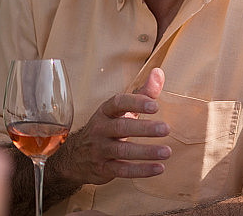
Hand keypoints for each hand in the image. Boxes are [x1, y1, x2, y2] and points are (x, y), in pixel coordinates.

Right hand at [53, 68, 171, 185]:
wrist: (75, 156)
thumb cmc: (108, 126)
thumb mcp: (122, 109)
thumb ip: (143, 92)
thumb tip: (159, 72)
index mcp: (106, 111)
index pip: (118, 103)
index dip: (136, 103)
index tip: (155, 106)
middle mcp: (100, 129)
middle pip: (122, 127)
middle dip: (144, 129)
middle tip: (166, 129)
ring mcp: (100, 150)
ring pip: (122, 151)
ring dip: (146, 152)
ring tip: (167, 152)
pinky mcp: (103, 168)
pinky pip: (122, 170)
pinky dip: (141, 170)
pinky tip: (159, 168)